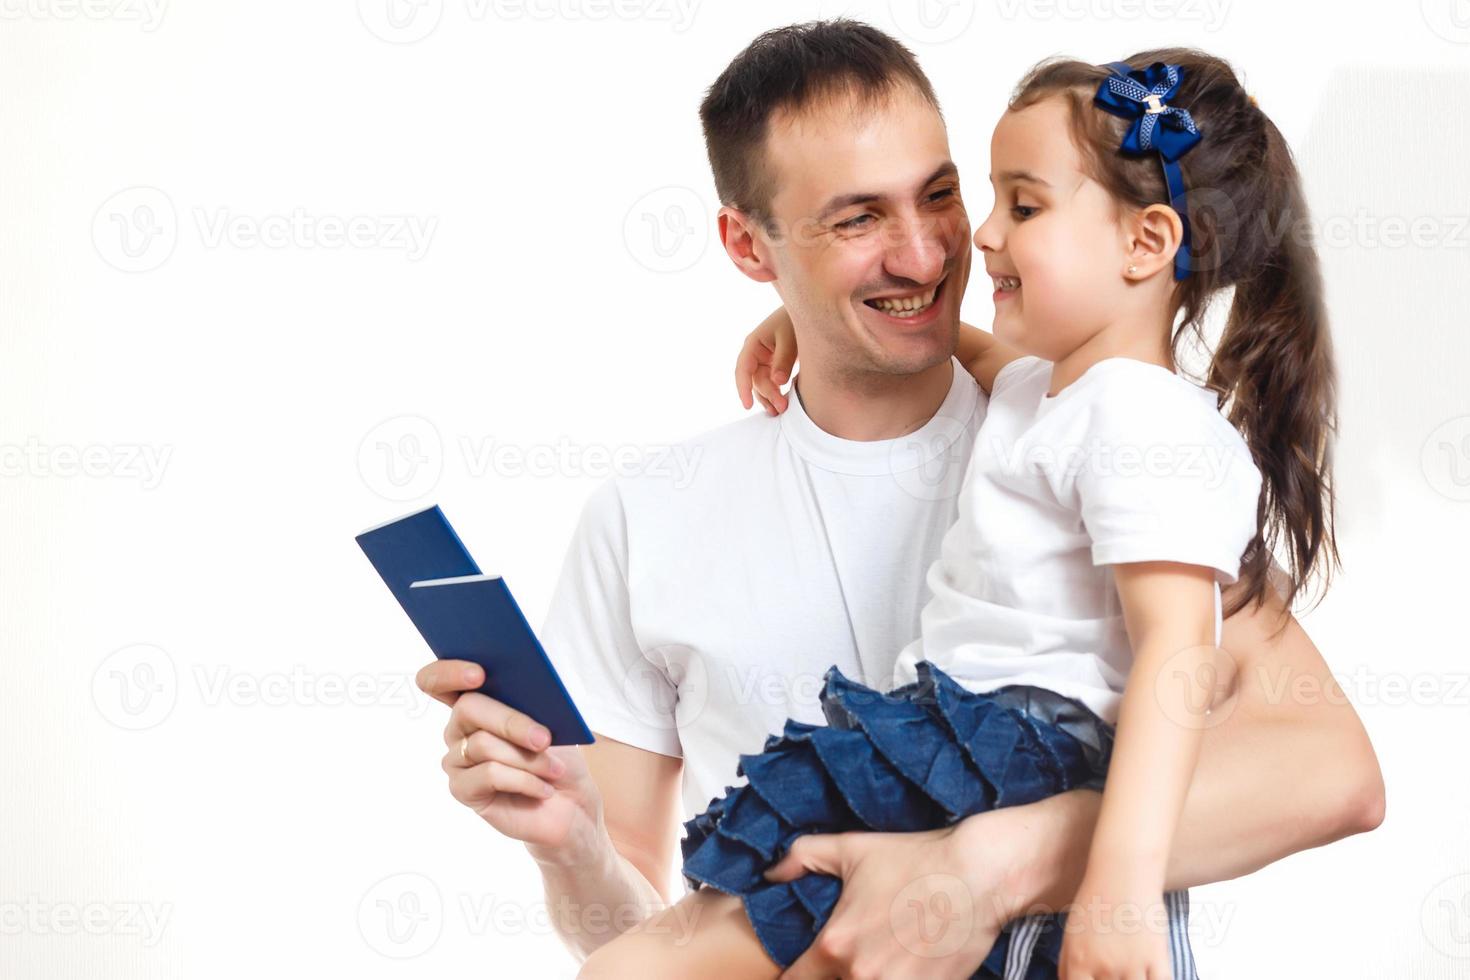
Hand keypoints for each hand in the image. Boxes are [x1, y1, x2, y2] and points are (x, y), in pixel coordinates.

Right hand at [415, 659, 602, 856]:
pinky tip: (544, 788)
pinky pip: (490, 775)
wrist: (570, 803)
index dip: (449, 672)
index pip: (438, 680)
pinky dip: (524, 781)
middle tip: (543, 738)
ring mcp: (458, 759)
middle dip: (510, 721)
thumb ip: (530, 702)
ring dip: (527, 758)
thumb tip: (523, 687)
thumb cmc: (559, 757)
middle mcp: (459, 728)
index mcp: (476, 701)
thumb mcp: (553, 723)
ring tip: (554, 770)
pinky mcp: (463, 789)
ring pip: (484, 744)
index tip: (478, 673)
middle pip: (468, 708)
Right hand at [735, 306, 796, 414]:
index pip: (743, 369)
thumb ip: (784, 359)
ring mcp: (764, 361)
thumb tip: (778, 381)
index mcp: (753, 344)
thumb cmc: (794, 321)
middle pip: (756, 380)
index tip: (746, 405)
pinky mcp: (774, 366)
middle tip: (782, 407)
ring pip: (761, 385)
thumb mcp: (790, 338)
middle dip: (768, 394)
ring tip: (781, 411)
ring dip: (770, 398)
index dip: (742, 388)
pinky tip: (782, 404)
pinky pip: (770, 383)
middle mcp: (755, 354)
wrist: (809, 312)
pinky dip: (775, 394)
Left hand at [761, 824, 1011, 979]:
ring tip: (876, 962)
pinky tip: (902, 968)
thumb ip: (802, 857)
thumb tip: (771, 873)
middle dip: (831, 977)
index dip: (792, 976)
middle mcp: (862, 975)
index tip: (801, 969)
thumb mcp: (851, 848)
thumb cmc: (915, 860)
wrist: (979, 875)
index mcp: (835, 946)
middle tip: (843, 962)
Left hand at [1057, 876, 1173, 979]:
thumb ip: (1067, 966)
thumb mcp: (1071, 933)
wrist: (1124, 873)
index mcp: (1079, 961)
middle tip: (1114, 973)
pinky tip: (1150, 975)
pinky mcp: (1157, 958)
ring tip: (1131, 971)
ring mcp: (1132, 965)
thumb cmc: (1095, 901)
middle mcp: (1104, 967)